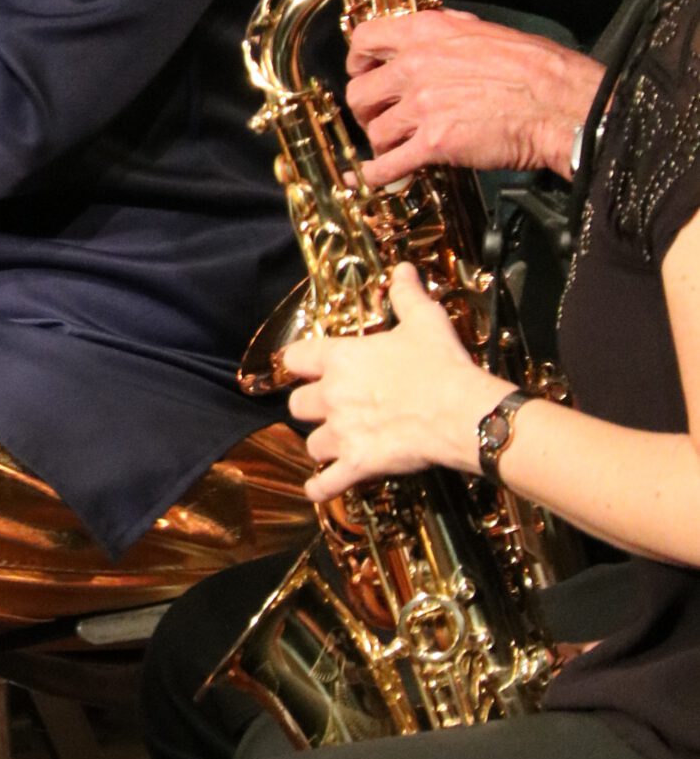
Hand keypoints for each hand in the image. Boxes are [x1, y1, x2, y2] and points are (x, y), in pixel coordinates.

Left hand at [281, 264, 505, 502]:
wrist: (463, 412)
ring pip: (311, 444)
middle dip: (310, 408)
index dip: (298, 363)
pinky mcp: (357, 464)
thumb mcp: (424, 320)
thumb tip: (402, 269)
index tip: (302, 368)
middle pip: (298, 405)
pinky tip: (317, 488)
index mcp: (341, 358)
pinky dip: (320, 488)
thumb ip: (406, 294)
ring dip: (321, 445)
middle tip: (329, 408)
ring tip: (336, 444)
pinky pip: (326, 483)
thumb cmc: (441, 365)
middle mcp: (332, 396)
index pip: (295, 358)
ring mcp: (342, 433)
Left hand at [345, 9, 601, 184]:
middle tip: (379, 118)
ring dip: (382, 144)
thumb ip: (449, 34)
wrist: (560, 104)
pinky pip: (387, 166)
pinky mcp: (433, 144)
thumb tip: (432, 37)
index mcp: (426, 33)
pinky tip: (379, 177)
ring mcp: (421, 106)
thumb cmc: (535, 69)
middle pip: (359, 94)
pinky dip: (378, 175)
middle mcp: (415, 66)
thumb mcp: (485, 31)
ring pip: (374, 132)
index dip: (357, 62)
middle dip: (366, 111)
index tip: (363, 74)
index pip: (364, 40)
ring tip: (398, 148)